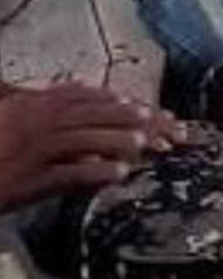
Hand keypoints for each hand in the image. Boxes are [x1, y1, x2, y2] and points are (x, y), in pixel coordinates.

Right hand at [0, 84, 182, 212]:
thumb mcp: (9, 122)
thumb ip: (36, 112)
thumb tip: (71, 107)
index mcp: (26, 107)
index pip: (76, 96)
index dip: (109, 99)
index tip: (135, 103)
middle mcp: (31, 124)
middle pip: (87, 114)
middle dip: (123, 116)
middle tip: (152, 120)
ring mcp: (30, 151)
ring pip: (82, 140)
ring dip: (115, 140)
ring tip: (143, 144)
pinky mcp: (27, 181)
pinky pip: (67, 174)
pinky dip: (95, 172)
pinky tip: (119, 174)